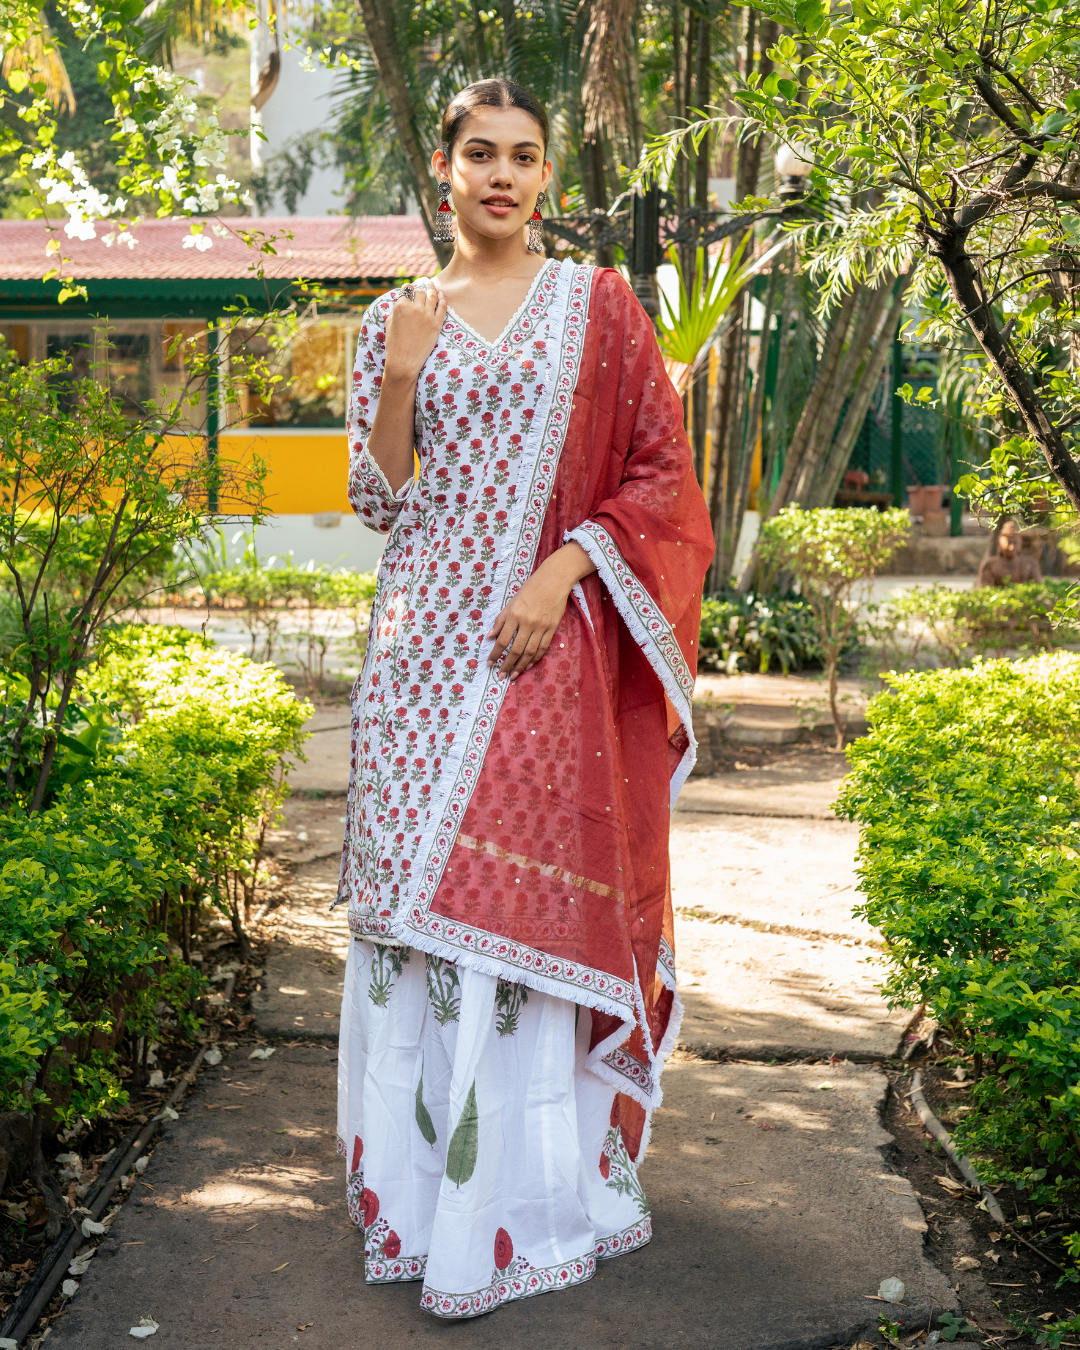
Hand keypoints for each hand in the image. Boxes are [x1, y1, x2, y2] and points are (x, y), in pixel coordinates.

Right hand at [384, 281, 446, 381]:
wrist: (404, 360)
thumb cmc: (394, 343)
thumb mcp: (389, 322)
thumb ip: (396, 310)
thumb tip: (402, 302)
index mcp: (401, 306)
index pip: (406, 290)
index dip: (408, 288)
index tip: (410, 288)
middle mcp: (414, 308)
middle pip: (420, 292)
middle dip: (420, 290)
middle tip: (422, 289)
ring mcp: (427, 315)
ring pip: (432, 296)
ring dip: (432, 289)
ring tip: (432, 286)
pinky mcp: (437, 323)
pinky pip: (442, 306)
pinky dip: (442, 299)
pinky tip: (442, 295)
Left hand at [486, 542, 595, 678]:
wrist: (554, 580)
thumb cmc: (531, 588)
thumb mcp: (512, 601)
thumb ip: (501, 620)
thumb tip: (490, 637)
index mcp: (515, 615)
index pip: (502, 640)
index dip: (495, 653)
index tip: (490, 663)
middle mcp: (527, 623)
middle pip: (516, 650)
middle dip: (507, 665)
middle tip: (500, 676)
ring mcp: (541, 627)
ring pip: (530, 652)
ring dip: (520, 666)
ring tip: (513, 675)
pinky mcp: (552, 628)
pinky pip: (543, 648)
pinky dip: (535, 659)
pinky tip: (528, 666)